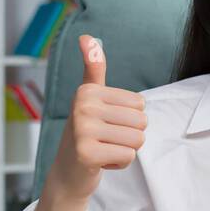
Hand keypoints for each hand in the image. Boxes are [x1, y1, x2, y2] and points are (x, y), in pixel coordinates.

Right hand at [47, 34, 147, 201]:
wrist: (67, 173)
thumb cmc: (86, 133)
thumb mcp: (90, 98)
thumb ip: (94, 68)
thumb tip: (87, 36)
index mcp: (87, 91)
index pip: (140, 103)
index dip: (128, 118)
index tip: (104, 124)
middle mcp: (82, 106)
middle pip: (141, 121)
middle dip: (128, 135)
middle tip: (104, 140)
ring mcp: (82, 130)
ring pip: (137, 139)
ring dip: (125, 149)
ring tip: (103, 149)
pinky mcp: (86, 154)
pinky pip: (129, 156)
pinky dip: (119, 163)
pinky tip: (100, 162)